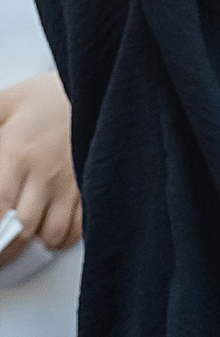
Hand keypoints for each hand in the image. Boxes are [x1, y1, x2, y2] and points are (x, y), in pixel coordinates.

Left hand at [0, 70, 80, 265]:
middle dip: (8, 245)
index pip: (0, 205)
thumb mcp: (2, 105)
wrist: (93, 89)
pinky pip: (80, 227)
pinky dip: (64, 238)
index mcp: (17, 154)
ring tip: (23, 236)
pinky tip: (50, 232)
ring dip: (36, 241)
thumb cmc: (45, 99)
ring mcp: (70, 183)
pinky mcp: (89, 188)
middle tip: (1, 247)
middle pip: (24, 227)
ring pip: (52, 232)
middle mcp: (45, 173)